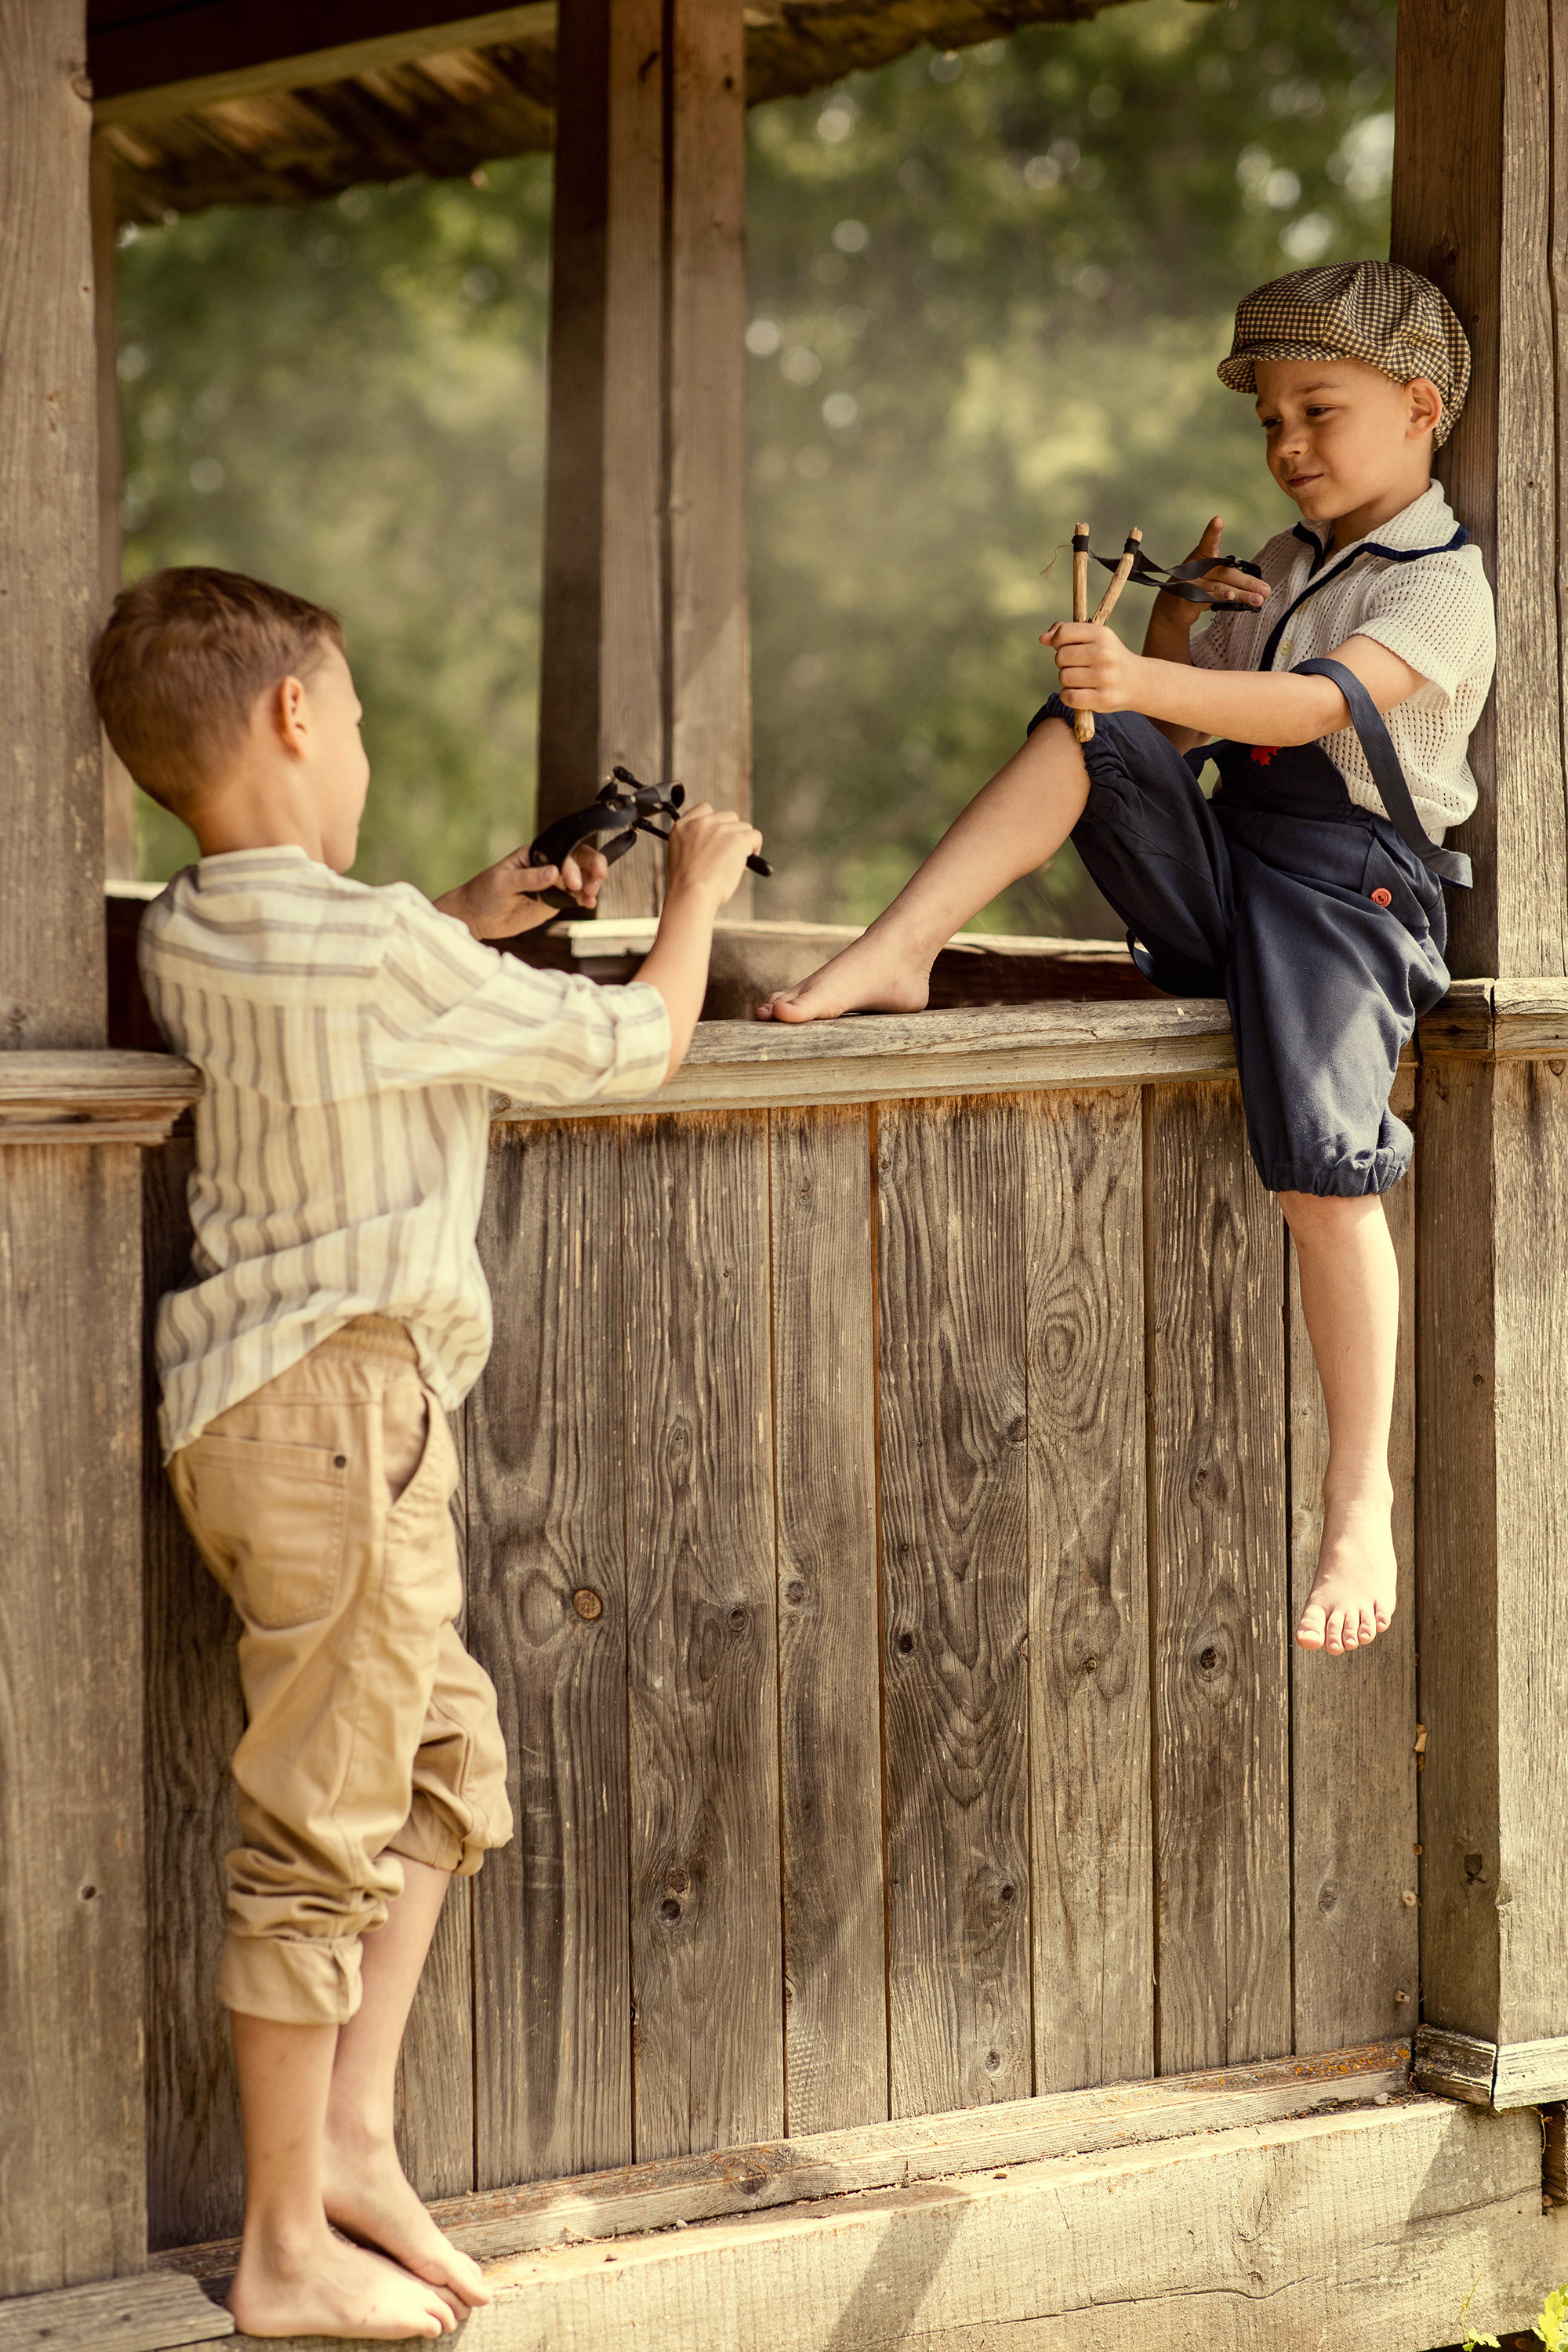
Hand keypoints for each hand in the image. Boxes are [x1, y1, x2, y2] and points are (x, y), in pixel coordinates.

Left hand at [433, 843, 609, 939]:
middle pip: (577, 861)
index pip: (562, 851)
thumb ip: (528, 878)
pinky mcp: (553, 901)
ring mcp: (552, 884)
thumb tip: (553, 872)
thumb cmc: (484, 892)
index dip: (573, 862)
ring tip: (591, 896)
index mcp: (535, 854)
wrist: (477, 916)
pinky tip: (589, 903)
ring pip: (580, 879)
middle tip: (595, 882)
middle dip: (590, 868)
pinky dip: (584, 899)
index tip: (574, 880)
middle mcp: (547, 866)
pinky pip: (574, 898)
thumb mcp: (503, 882)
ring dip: (590, 885)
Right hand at [663, 801, 763, 910]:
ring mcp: (720, 828)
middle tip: (728, 856)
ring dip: (743, 843)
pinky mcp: (737, 838)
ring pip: (743, 827)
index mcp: (683, 825)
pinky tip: (745, 864)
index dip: (716, 823)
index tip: (719, 838)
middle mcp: (702, 822)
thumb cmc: (686, 886)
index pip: (705, 809)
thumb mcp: (680, 857)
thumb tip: (716, 844)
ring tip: (735, 864)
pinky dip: (755, 850)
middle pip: (728, 817)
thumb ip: (694, 843)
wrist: (692, 894)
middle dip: (732, 834)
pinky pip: (755, 837)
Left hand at [1040, 618, 1143, 715]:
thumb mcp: (1095, 638)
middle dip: (1063, 662)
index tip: (1064, 646)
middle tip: (1077, 666)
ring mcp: (1104, 677)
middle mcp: (1104, 654)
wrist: (1137, 681)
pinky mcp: (1102, 698)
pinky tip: (1079, 692)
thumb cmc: (1108, 657)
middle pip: (1060, 657)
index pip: (1064, 633)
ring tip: (1081, 679)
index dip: (1057, 641)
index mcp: (1102, 634)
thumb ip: (1067, 632)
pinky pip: (1068, 697)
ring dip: (1067, 680)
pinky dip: (1068, 696)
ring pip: (1063, 677)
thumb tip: (1042, 639)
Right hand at [1160, 514, 1271, 625]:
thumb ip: (1236, 580)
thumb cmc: (1200, 588)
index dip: (1212, 532)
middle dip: (1247, 582)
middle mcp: (1195, 568)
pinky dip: (1219, 599)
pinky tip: (1230, 598)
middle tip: (1265, 590)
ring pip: (1220, 587)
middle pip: (1225, 573)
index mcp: (1203, 557)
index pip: (1209, 543)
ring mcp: (1190, 584)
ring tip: (1257, 599)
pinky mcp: (1186, 600)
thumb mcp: (1216, 578)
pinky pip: (1206, 599)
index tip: (1218, 520)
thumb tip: (1262, 590)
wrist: (1174, 608)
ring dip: (1240, 594)